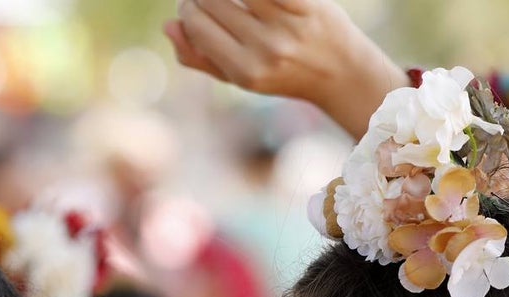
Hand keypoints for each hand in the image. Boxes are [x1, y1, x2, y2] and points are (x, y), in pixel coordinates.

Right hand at [165, 0, 408, 137]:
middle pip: (214, 2)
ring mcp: (289, 25)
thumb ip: (197, 57)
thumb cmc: (280, 75)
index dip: (187, 10)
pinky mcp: (308, 4)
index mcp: (244, 71)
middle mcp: (266, 49)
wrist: (340, 73)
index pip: (198, 25)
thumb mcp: (236, 78)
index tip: (190, 7)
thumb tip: (168, 25)